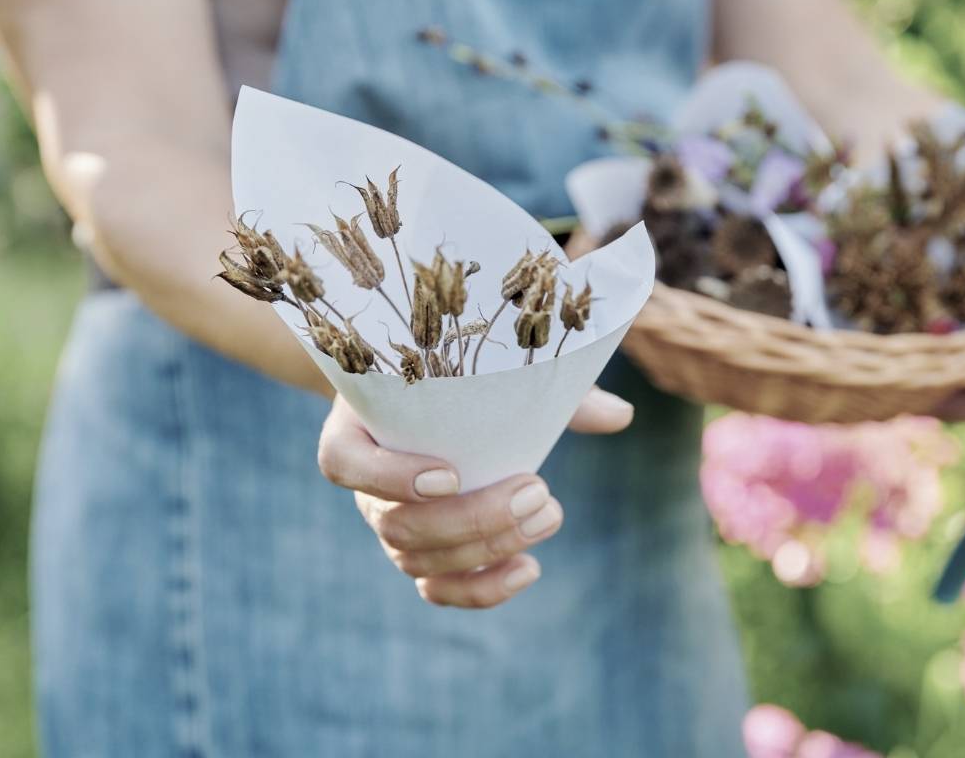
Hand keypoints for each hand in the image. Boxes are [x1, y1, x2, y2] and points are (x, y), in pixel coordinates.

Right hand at [316, 387, 634, 607]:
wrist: (426, 403)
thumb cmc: (452, 381)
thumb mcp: (480, 373)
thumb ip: (544, 390)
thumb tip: (623, 414)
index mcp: (357, 429)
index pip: (342, 463)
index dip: (389, 478)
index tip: (451, 474)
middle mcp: (364, 488)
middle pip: (397, 524)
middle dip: (473, 518)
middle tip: (539, 490)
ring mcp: (389, 528)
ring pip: (418, 561)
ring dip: (487, 547)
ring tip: (550, 514)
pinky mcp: (418, 557)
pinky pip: (437, 591)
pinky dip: (482, 590)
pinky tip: (531, 568)